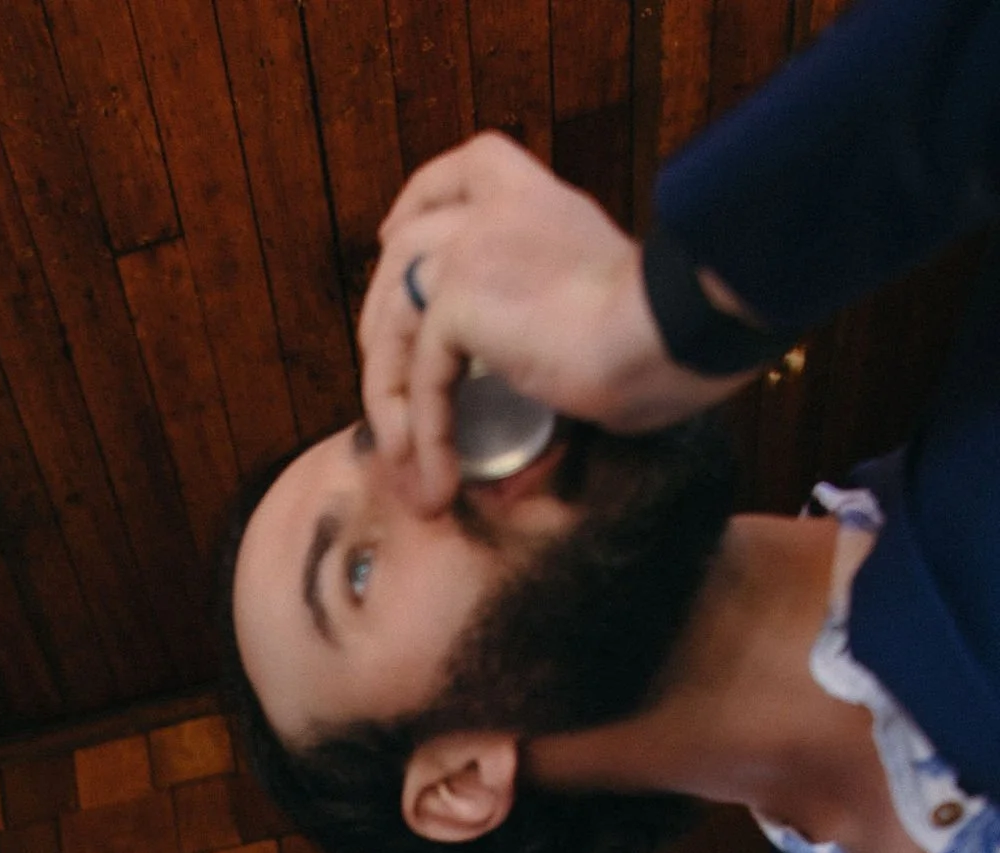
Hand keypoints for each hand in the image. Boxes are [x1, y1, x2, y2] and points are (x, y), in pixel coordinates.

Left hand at [359, 133, 741, 512]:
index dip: (415, 202)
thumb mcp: (595, 330)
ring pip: (396, 315)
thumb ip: (547, 354)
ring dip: (390, 394)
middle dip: (380, 317)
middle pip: (406, 247)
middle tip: (385, 385)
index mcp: (543, 205)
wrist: (674, 331)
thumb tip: (514, 453)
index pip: (465, 172)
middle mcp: (503, 212)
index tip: (390, 235)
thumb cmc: (668, 341)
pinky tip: (439, 477)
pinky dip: (423, 432)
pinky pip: (420, 374)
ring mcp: (476, 247)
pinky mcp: (460, 298)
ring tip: (407, 462)